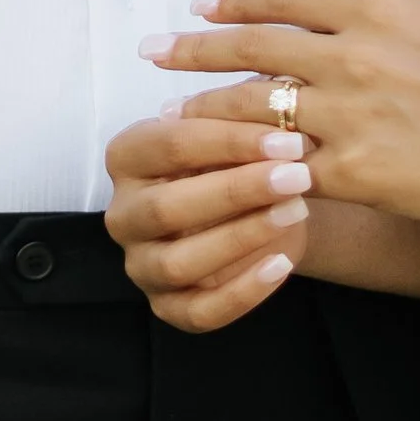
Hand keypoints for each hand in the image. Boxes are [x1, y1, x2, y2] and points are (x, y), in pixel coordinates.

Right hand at [104, 110, 313, 329]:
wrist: (261, 205)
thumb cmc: (243, 156)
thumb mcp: (240, 130)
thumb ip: (244, 117)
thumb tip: (273, 108)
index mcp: (128, 157)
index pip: (170, 145)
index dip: (229, 141)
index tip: (287, 139)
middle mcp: (123, 213)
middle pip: (167, 207)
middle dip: (237, 191)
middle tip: (297, 176)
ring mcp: (141, 264)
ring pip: (179, 262)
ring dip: (241, 237)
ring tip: (294, 212)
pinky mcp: (167, 307)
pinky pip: (199, 312)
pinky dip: (243, 293)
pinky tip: (282, 265)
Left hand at [139, 0, 419, 234]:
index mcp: (374, 10)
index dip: (233, 2)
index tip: (199, 6)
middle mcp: (355, 55)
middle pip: (252, 48)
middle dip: (194, 50)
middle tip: (153, 53)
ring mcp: (352, 115)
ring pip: (256, 110)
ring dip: (205, 111)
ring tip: (170, 114)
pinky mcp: (357, 172)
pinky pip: (286, 166)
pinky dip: (252, 167)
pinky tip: (221, 172)